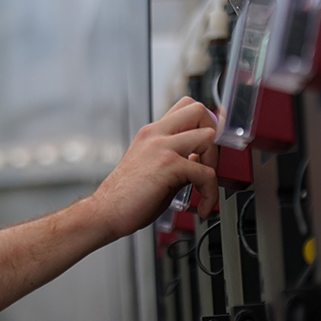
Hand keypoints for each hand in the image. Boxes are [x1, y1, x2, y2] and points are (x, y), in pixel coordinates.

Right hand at [90, 97, 218, 238]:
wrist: (105, 213)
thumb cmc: (126, 197)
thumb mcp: (152, 167)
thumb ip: (175, 159)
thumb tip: (199, 160)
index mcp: (151, 133)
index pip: (185, 107)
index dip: (205, 122)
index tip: (210, 144)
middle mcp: (155, 135)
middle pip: (198, 109)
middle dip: (214, 134)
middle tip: (210, 161)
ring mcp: (161, 147)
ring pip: (208, 135)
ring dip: (214, 162)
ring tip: (205, 184)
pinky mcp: (168, 166)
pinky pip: (206, 173)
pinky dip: (211, 193)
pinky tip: (203, 206)